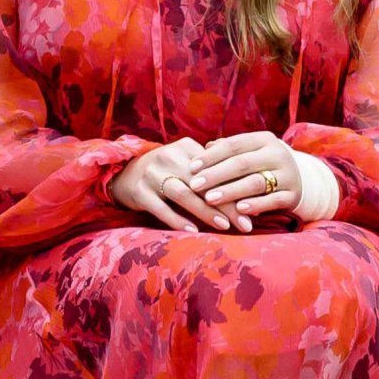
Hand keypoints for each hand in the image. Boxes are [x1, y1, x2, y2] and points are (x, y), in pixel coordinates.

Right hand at [109, 138, 249, 233]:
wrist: (124, 173)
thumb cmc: (166, 172)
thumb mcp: (186, 162)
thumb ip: (212, 170)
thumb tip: (249, 191)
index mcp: (186, 147)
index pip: (215, 169)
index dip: (236, 188)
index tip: (254, 206)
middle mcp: (168, 157)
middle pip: (202, 182)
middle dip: (226, 204)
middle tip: (245, 223)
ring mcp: (152, 174)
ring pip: (183, 194)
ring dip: (205, 211)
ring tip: (223, 226)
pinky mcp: (139, 191)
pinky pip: (161, 208)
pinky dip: (177, 220)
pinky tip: (193, 232)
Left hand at [188, 132, 300, 233]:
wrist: (301, 181)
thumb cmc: (263, 166)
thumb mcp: (250, 153)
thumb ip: (228, 151)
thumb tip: (205, 148)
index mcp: (264, 139)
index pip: (234, 145)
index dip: (211, 156)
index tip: (191, 167)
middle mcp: (278, 154)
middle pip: (242, 163)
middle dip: (216, 175)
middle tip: (194, 185)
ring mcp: (288, 175)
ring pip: (255, 182)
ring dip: (231, 191)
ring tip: (210, 199)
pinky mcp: (293, 195)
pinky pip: (272, 200)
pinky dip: (255, 205)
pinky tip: (239, 210)